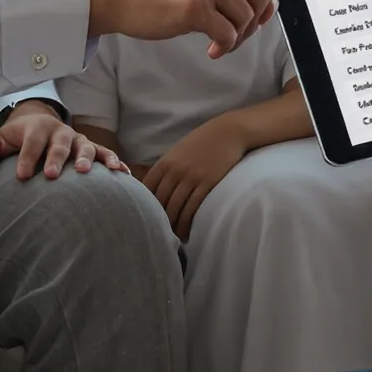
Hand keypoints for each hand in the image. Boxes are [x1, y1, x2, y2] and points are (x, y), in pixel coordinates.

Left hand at [0, 100, 125, 182]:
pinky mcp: (90, 148)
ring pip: (85, 145)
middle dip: (56, 157)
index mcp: (36, 128)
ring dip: (86, 158)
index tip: (21, 176)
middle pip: (60, 142)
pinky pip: (104, 153)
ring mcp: (77, 139)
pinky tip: (121, 174)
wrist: (37, 123)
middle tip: (51, 175)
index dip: (27, 158)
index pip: (31, 142)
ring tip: (83, 172)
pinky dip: (113, 161)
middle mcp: (59, 131)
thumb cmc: (15, 139)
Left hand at [136, 119, 248, 238]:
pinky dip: (187, 223)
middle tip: (157, 234)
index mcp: (165, 163)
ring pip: (175, 208)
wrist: (228, 132)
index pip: (147, 190)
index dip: (144, 207)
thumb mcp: (179, 152)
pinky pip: (193, 208)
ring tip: (172, 238)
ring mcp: (191, 177)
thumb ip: (166, 169)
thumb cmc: (202, 143)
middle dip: (157, 220)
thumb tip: (155, 189)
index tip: (145, 219)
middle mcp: (175, 171)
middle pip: (159, 202)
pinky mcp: (207, 183)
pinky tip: (186, 232)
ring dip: (172, 226)